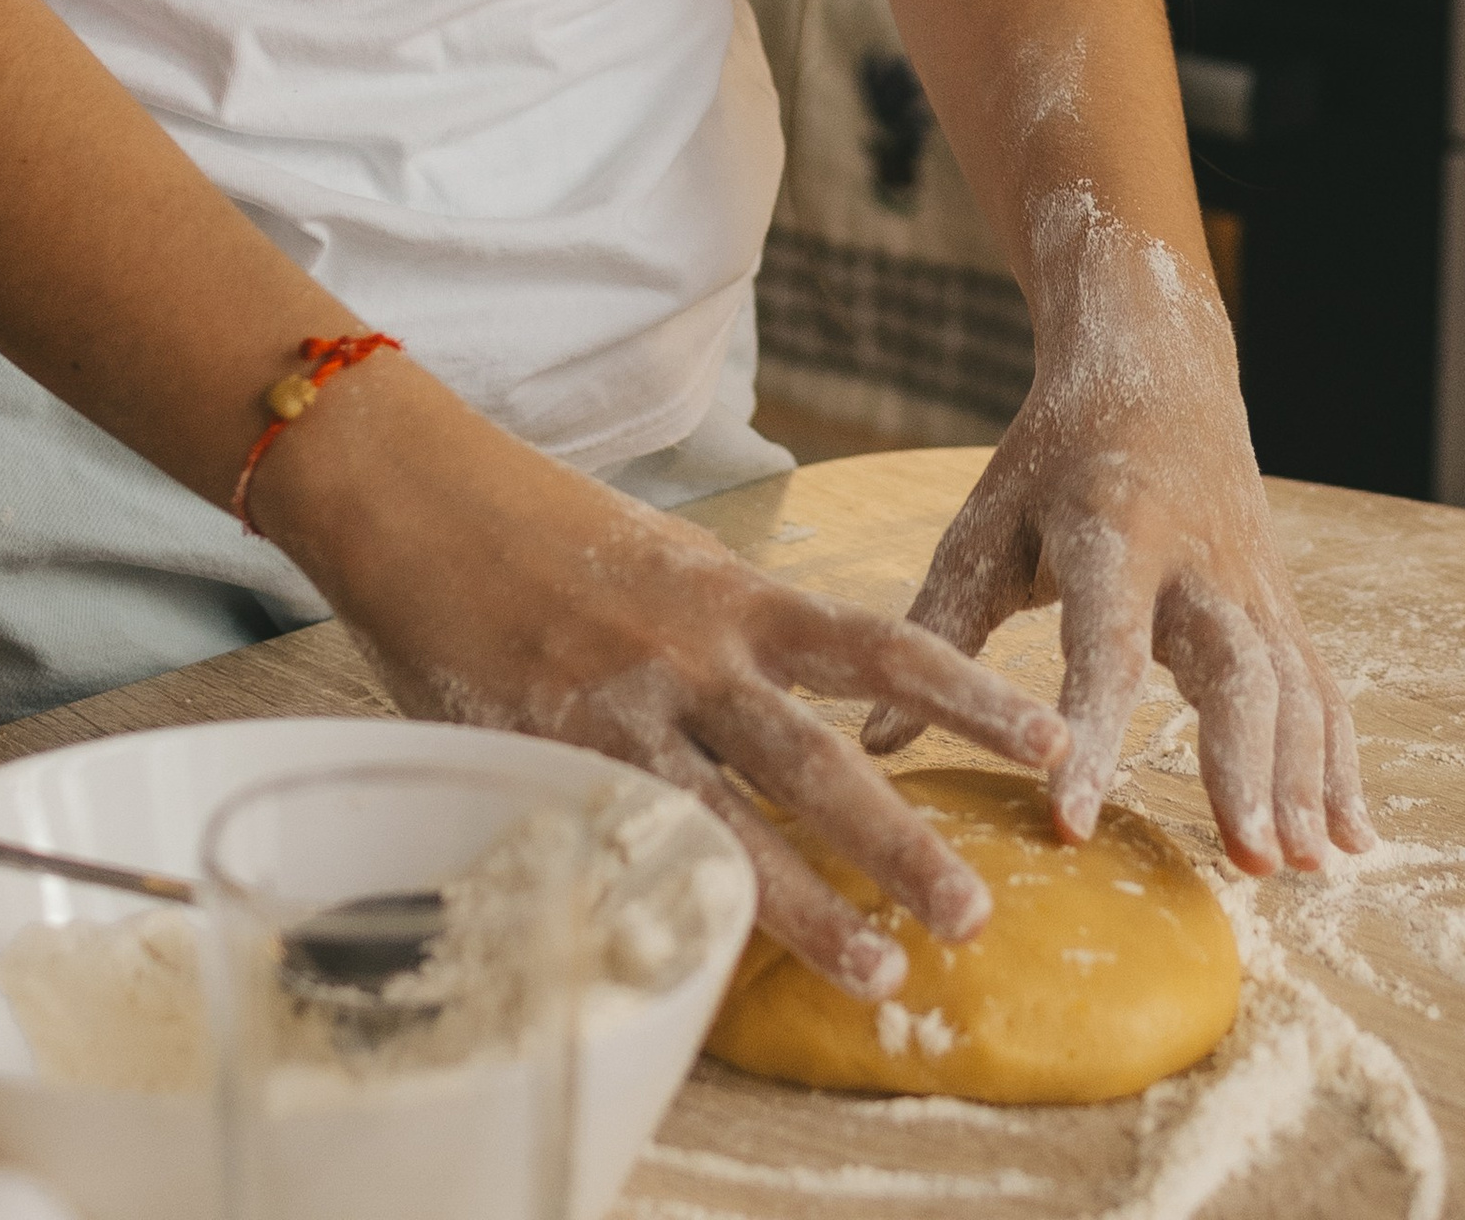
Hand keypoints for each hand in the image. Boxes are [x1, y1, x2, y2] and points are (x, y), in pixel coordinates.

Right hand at [256, 358, 1067, 993]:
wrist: (417, 493)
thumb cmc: (536, 522)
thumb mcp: (656, 558)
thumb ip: (720, 628)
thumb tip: (779, 697)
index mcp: (731, 595)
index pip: (874, 646)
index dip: (964, 694)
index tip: (1047, 735)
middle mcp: (694, 654)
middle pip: (821, 760)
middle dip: (904, 840)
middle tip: (980, 913)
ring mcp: (622, 712)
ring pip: (736, 826)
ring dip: (815, 906)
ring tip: (883, 970)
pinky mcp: (552, 754)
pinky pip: (630, 846)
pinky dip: (679, 905)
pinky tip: (711, 965)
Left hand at [861, 209, 1373, 874]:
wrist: (1157, 369)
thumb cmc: (1053, 459)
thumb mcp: (988, 522)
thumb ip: (940, 629)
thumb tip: (876, 744)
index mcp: (1111, 530)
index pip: (1103, 644)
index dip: (1090, 733)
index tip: (1071, 818)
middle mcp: (1197, 559)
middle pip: (1237, 666)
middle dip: (1246, 764)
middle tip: (1249, 861)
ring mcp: (1252, 582)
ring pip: (1293, 684)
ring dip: (1303, 779)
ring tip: (1298, 870)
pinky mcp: (1281, 605)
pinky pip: (1322, 689)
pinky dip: (1341, 764)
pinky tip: (1350, 842)